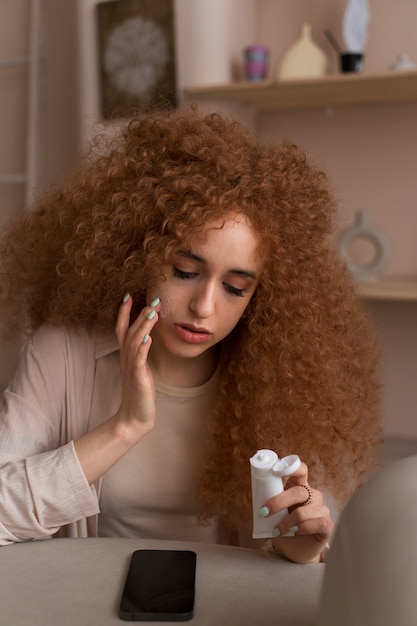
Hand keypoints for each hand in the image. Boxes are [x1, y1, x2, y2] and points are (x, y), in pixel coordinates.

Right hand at [115, 294, 160, 434]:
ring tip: (152, 312)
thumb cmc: (138, 393)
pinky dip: (142, 347)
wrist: (134, 418)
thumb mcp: (139, 369)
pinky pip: (139, 360)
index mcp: (126, 355)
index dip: (123, 312)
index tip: (128, 295)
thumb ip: (140, 354)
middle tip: (151, 299)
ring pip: (134, 341)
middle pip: (129, 331)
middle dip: (138, 313)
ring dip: (142, 326)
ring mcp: (131, 367)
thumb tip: (145, 338)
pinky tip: (148, 338)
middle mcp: (126, 358)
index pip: (121, 329)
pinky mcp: (138, 378)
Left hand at [263, 461, 333, 563]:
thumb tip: (257, 494)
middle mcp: (313, 495)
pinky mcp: (327, 525)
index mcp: (300, 486)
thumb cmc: (283, 527)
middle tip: (264, 512)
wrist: (294, 551)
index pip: (300, 470)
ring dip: (286, 522)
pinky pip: (317, 523)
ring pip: (303, 511)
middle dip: (278, 502)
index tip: (275, 471)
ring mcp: (322, 509)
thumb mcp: (275, 512)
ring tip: (277, 531)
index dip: (291, 467)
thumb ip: (270, 500)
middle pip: (298, 491)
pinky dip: (302, 528)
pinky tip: (294, 533)